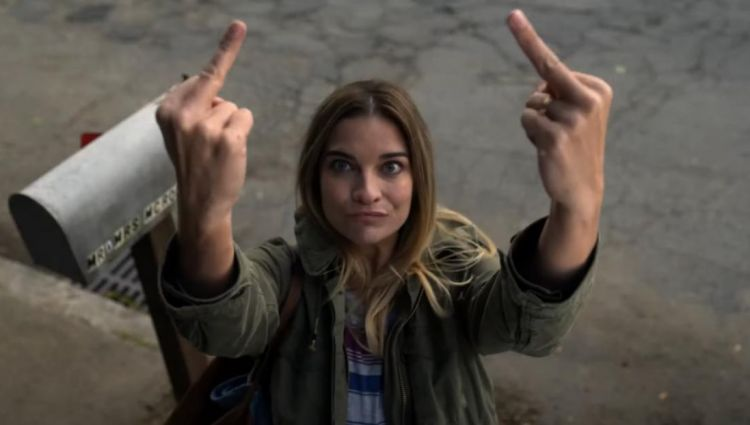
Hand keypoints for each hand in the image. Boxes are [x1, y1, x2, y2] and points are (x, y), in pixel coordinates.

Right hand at [155, 21, 251, 232]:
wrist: (199, 202)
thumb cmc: (194, 163)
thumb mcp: (180, 131)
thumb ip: (192, 106)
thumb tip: (213, 88)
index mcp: (167, 111)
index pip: (202, 76)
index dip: (225, 52)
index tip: (240, 25)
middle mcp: (183, 116)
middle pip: (217, 89)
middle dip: (222, 92)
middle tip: (213, 120)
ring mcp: (206, 128)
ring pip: (233, 108)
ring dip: (230, 126)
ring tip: (216, 151)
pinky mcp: (228, 139)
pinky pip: (245, 118)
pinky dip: (242, 133)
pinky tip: (228, 153)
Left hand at [507, 10, 611, 219]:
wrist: (581, 188)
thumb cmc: (573, 143)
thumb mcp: (574, 111)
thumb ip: (557, 91)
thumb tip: (540, 89)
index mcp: (598, 89)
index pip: (552, 64)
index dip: (529, 41)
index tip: (512, 14)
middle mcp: (589, 100)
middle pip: (545, 72)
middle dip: (528, 45)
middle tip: (513, 17)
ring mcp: (574, 119)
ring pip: (531, 104)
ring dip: (535, 121)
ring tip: (554, 139)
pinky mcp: (556, 137)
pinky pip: (527, 120)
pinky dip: (531, 133)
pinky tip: (548, 148)